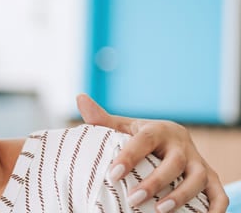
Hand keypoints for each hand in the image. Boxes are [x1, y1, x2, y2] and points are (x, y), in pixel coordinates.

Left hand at [76, 94, 227, 212]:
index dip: (129, 156)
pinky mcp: (211, 178)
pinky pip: (220, 194)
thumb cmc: (142, 137)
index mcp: (158, 130)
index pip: (144, 141)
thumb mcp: (124, 127)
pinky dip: (217, 207)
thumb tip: (80, 98)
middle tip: (134, 199)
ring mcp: (199, 162)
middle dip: (155, 182)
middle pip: (174, 163)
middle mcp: (181, 145)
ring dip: (181, 195)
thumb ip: (102, 119)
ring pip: (198, 178)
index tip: (112, 174)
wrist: (173, 140)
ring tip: (160, 210)